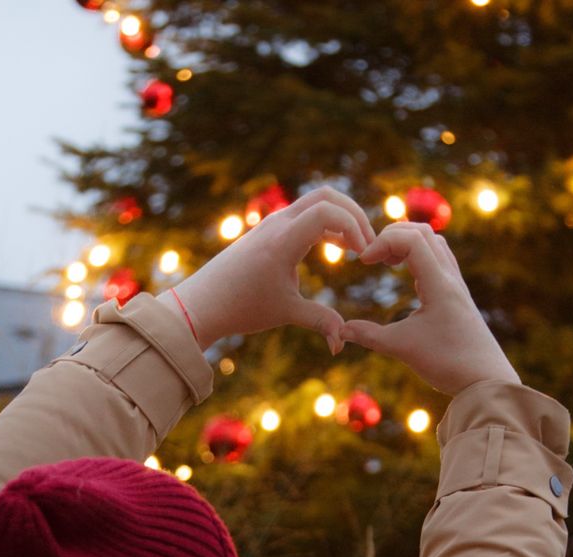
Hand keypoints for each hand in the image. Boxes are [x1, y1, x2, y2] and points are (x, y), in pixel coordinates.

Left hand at [161, 186, 374, 351]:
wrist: (201, 302)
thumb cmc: (242, 307)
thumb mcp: (286, 313)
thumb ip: (321, 322)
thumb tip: (341, 345)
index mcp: (283, 241)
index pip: (328, 212)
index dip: (354, 228)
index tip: (364, 256)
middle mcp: (278, 223)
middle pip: (327, 196)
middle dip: (355, 216)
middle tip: (371, 244)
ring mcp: (272, 222)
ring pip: (316, 201)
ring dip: (342, 218)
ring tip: (358, 248)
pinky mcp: (270, 229)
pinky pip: (305, 213)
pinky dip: (327, 223)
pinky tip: (337, 248)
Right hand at [337, 223, 520, 396]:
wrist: (487, 381)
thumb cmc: (449, 364)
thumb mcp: (403, 348)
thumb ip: (369, 336)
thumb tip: (340, 331)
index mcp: (440, 284)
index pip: (411, 239)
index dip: (382, 242)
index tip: (363, 261)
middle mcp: (451, 278)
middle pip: (423, 232)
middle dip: (392, 236)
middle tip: (372, 257)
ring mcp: (457, 285)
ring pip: (434, 243)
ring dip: (408, 243)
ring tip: (386, 261)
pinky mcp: (458, 296)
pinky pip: (440, 260)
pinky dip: (419, 256)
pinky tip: (407, 276)